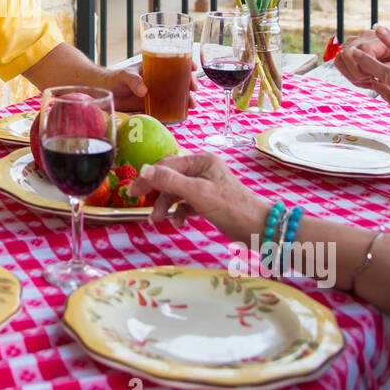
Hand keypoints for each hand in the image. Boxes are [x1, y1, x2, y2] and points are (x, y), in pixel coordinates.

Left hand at [107, 62, 199, 112]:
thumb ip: (134, 81)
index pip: (174, 60)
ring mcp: (159, 91)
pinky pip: (170, 105)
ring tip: (192, 105)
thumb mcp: (125, 76)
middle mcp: (160, 77)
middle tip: (193, 88)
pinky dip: (178, 108)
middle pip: (181, 77)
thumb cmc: (116, 79)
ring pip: (178, 92)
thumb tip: (144, 92)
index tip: (193, 67)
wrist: (108, 93)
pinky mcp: (155, 103)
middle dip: (191, 82)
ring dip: (188, 97)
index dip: (187, 62)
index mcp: (155, 66)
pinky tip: (184, 113)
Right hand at [128, 152, 266, 238]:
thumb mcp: (197, 193)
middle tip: (139, 204)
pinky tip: (178, 223)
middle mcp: (202, 170)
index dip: (148, 177)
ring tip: (157, 220)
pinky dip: (179, 212)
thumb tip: (143, 169)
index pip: (167, 165)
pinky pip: (186, 203)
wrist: (257, 228)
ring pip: (176, 192)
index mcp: (201, 161)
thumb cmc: (230, 207)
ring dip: (166, 205)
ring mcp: (206, 185)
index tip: (132, 191)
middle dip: (156, 192)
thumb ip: (170, 180)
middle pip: (170, 177)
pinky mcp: (208, 201)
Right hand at [333, 28, 389, 89]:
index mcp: (382, 39)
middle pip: (347, 53)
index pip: (363, 50)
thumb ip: (387, 71)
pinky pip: (339, 60)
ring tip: (367, 78)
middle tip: (370, 79)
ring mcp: (356, 40)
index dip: (365, 68)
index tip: (374, 77)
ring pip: (340, 57)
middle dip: (357, 72)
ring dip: (352, 73)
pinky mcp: (350, 48)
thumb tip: (372, 73)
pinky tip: (361, 76)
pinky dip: (347, 72)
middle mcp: (367, 35)